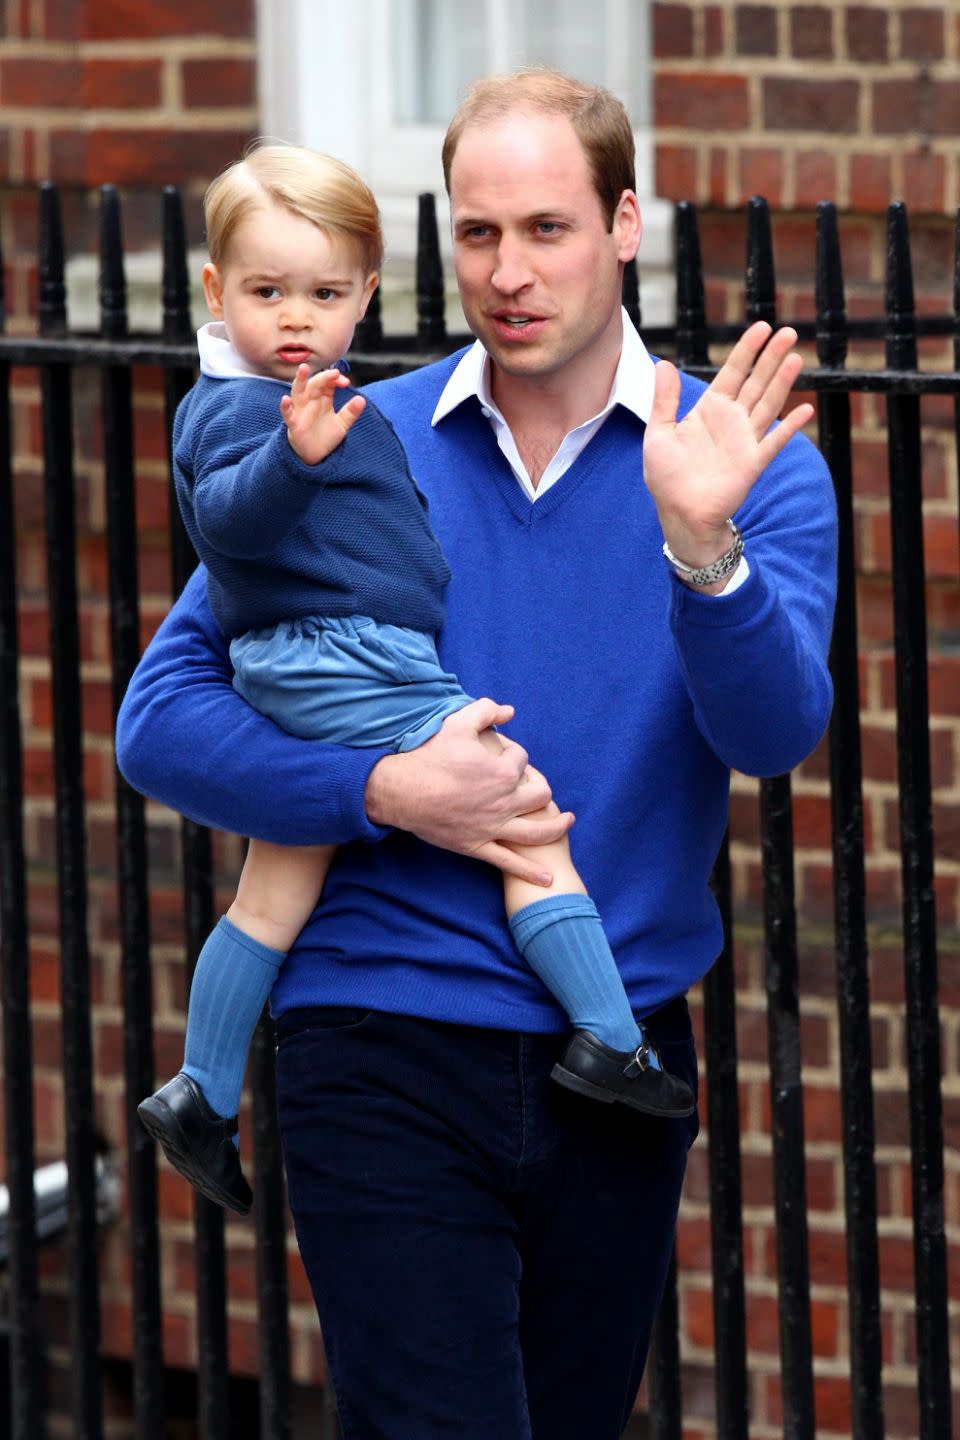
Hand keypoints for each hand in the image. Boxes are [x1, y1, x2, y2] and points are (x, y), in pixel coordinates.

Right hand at [281, 364, 365, 464]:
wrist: (316, 456)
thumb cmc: (326, 437)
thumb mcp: (342, 424)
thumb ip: (351, 412)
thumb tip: (362, 399)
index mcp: (322, 399)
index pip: (327, 383)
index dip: (335, 379)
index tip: (346, 382)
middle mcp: (310, 401)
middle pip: (314, 384)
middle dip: (323, 377)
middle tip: (334, 373)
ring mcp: (300, 411)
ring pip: (297, 392)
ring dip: (300, 380)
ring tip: (304, 369)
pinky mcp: (294, 424)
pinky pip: (287, 414)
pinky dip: (285, 407)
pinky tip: (286, 399)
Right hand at [364, 697, 573, 884]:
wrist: (401, 791)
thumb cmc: (429, 756)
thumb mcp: (457, 723)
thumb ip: (486, 711)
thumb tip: (509, 711)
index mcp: (503, 771)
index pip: (523, 761)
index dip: (516, 756)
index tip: (506, 756)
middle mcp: (504, 801)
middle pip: (540, 795)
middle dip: (542, 788)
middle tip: (537, 787)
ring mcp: (493, 827)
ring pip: (537, 831)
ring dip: (556, 827)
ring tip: (567, 821)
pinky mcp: (478, 846)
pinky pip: (509, 862)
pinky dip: (530, 871)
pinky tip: (547, 878)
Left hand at [644, 322, 814, 571]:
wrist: (678, 513)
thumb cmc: (666, 476)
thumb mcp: (659, 432)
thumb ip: (664, 399)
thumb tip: (663, 362)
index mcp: (710, 409)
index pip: (733, 372)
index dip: (747, 349)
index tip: (762, 327)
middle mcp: (731, 420)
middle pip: (757, 381)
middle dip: (772, 357)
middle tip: (789, 332)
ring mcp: (745, 440)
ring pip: (768, 404)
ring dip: (783, 381)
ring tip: (795, 358)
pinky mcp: (752, 463)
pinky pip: (774, 442)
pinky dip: (789, 427)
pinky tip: (805, 409)